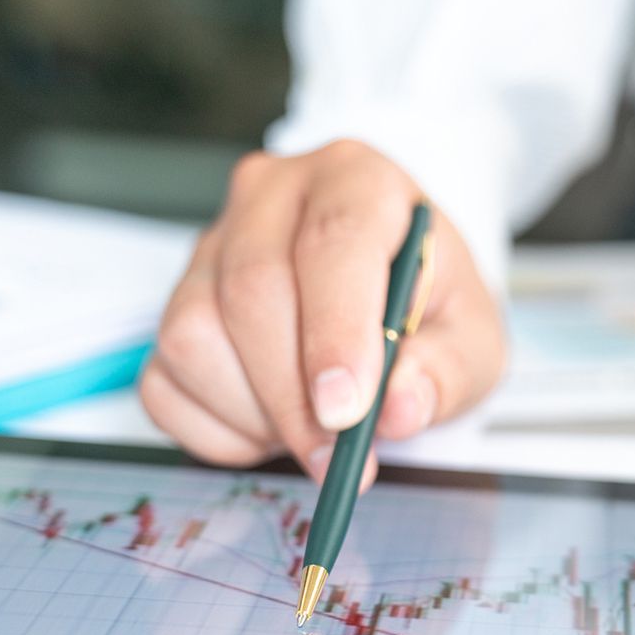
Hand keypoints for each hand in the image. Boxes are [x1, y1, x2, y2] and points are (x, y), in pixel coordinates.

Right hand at [141, 139, 506, 483]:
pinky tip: (270, 422)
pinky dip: (216, 426)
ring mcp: (212, 243)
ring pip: (193, 333)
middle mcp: (273, 195)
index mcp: (358, 182)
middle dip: (294, 394)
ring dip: (254, 410)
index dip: (335, 333)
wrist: (391, 290)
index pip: (334, 243)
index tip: (347, 411)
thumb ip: (448, 371)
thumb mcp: (472, 337)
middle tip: (335, 453)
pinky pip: (162, 379)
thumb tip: (399, 406)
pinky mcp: (172, 299)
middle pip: (253, 288)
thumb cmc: (427, 305)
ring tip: (310, 427)